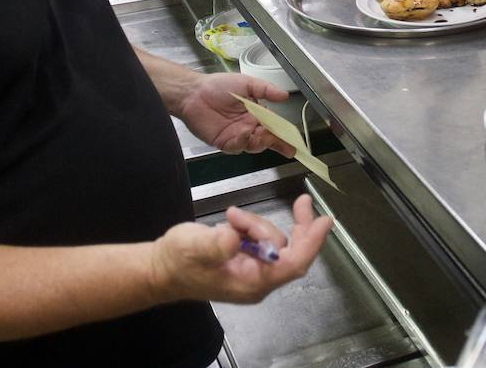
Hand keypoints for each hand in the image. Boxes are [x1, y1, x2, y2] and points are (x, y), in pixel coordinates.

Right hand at [149, 194, 332, 303]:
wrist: (161, 268)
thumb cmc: (177, 262)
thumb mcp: (193, 249)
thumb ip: (216, 244)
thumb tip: (235, 237)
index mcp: (252, 282)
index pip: (292, 263)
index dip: (310, 243)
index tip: (323, 221)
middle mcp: (258, 278)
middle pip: (291, 252)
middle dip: (299, 227)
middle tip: (303, 203)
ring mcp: (253, 268)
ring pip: (272, 238)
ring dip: (255, 223)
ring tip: (231, 217)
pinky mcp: (247, 258)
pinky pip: (261, 237)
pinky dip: (250, 225)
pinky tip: (232, 220)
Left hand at [176, 73, 294, 154]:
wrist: (194, 93)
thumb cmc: (219, 85)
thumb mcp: (247, 83)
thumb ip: (266, 90)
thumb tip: (285, 95)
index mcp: (256, 114)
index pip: (274, 127)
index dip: (285, 136)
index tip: (295, 143)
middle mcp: (248, 126)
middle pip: (267, 140)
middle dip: (275, 142)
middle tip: (276, 137)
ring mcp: (236, 136)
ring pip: (254, 146)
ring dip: (259, 142)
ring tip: (258, 133)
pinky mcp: (224, 143)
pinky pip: (237, 147)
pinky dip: (242, 142)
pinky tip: (243, 134)